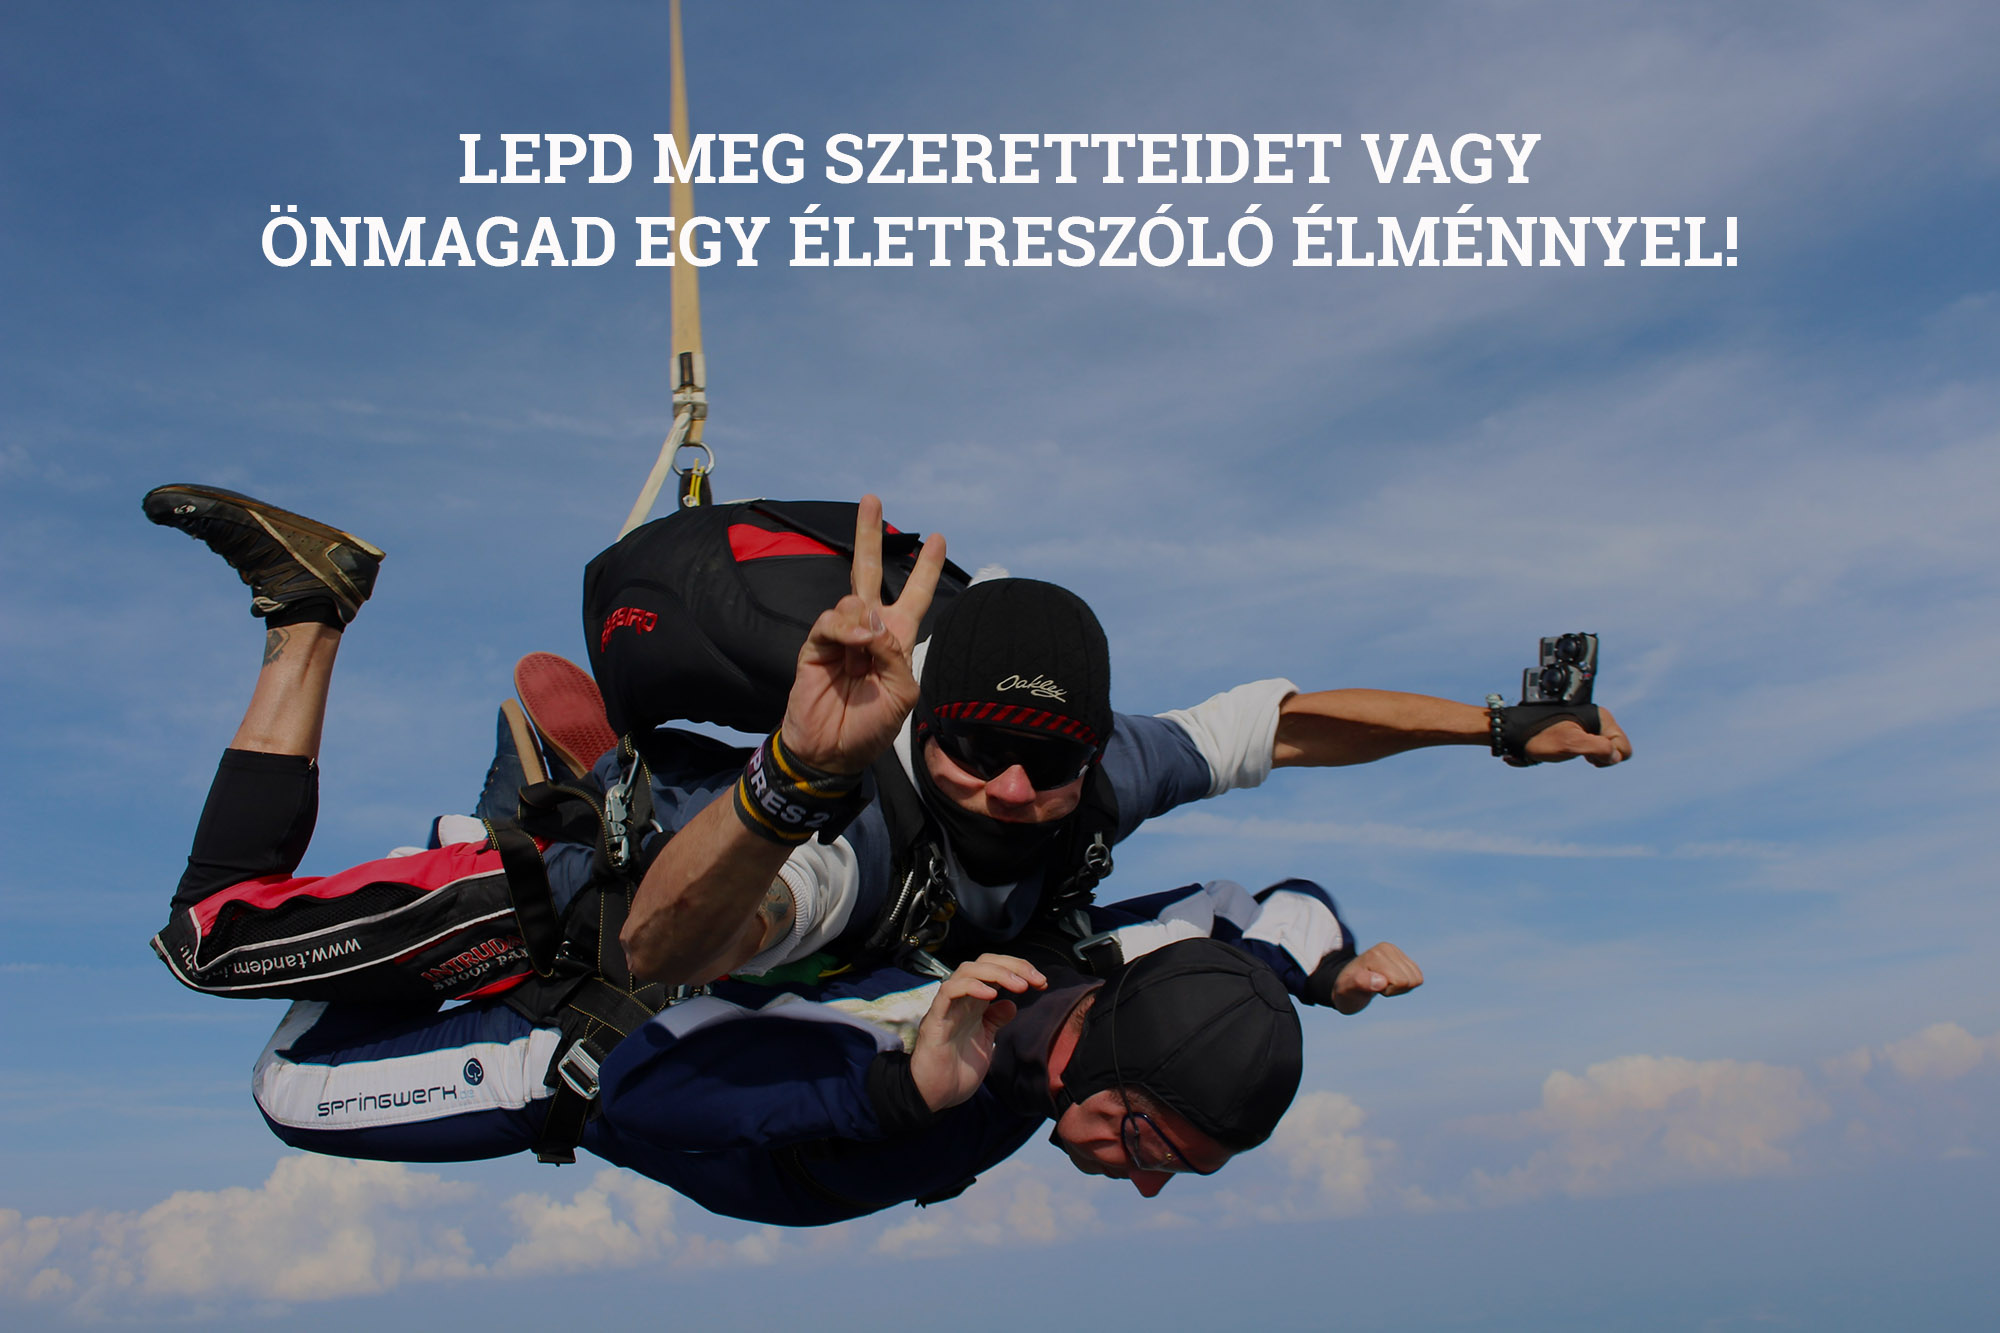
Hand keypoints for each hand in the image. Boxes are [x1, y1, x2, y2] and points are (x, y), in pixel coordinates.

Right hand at [780, 495, 946, 773]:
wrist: (831, 752)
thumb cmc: (871, 728)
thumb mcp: (902, 694)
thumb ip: (894, 654)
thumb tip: (869, 618)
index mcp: (896, 640)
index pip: (913, 596)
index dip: (925, 568)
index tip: (937, 537)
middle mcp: (868, 630)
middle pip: (868, 571)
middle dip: (870, 535)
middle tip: (872, 499)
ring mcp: (840, 636)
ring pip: (852, 598)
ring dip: (863, 617)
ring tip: (867, 646)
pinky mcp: (815, 646)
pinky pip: (831, 621)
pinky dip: (846, 628)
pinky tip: (856, 642)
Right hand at [909, 954, 1046, 1110]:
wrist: (935, 1096)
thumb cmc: (957, 1071)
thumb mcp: (985, 1042)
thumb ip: (995, 1021)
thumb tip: (1010, 1004)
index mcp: (973, 1003)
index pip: (994, 970)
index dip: (1019, 970)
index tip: (1042, 982)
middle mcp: (960, 1000)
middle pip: (983, 963)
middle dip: (1013, 965)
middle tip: (1036, 979)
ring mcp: (947, 1007)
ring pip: (966, 970)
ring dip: (997, 973)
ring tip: (1020, 985)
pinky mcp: (935, 1020)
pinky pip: (949, 991)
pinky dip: (971, 987)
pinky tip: (991, 994)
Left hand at [1330, 942, 1423, 1014]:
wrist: (1348, 984)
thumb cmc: (1347, 990)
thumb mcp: (1347, 989)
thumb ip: (1360, 983)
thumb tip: (1381, 981)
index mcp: (1375, 954)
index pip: (1401, 981)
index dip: (1388, 990)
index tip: (1371, 986)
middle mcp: (1387, 948)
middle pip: (1410, 979)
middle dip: (1395, 989)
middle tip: (1376, 986)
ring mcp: (1396, 951)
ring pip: (1417, 978)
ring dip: (1401, 987)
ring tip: (1382, 984)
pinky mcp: (1402, 957)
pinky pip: (1418, 976)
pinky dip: (1406, 985)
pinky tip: (1390, 982)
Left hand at [1520, 705, 1631, 766]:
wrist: (1516, 732)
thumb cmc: (1540, 736)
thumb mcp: (1570, 744)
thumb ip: (1598, 748)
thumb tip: (1615, 756)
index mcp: (1601, 717)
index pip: (1624, 748)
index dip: (1609, 757)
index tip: (1588, 756)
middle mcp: (1598, 719)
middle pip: (1617, 749)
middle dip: (1602, 757)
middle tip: (1582, 755)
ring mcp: (1589, 727)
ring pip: (1606, 751)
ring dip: (1594, 757)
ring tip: (1574, 751)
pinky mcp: (1580, 733)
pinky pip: (1595, 749)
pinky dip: (1587, 755)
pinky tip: (1573, 752)